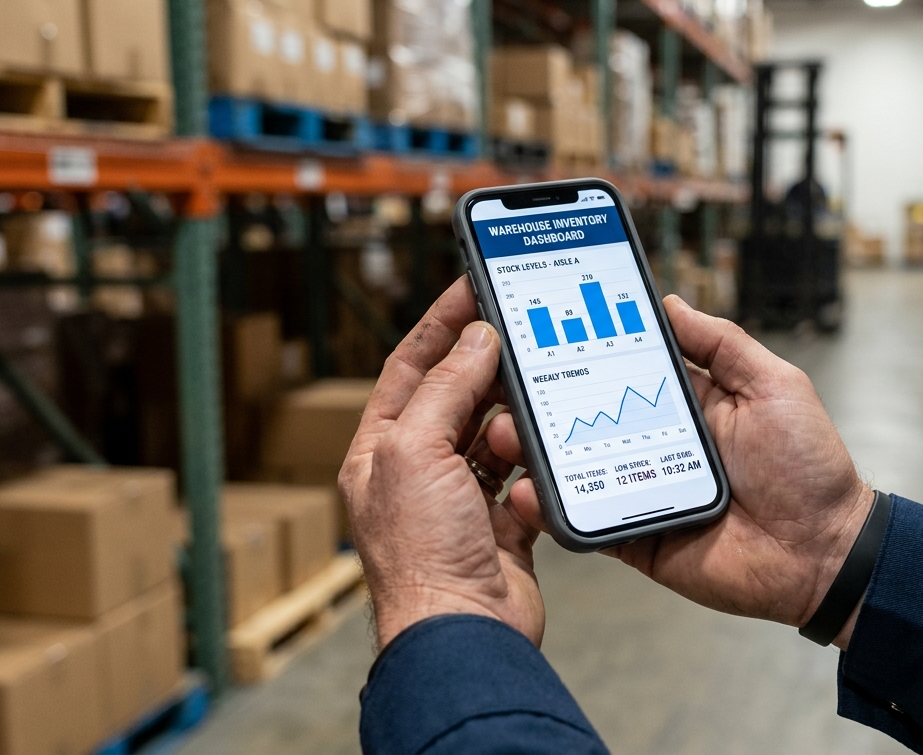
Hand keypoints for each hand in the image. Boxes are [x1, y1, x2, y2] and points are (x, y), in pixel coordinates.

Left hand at [340, 276, 543, 648]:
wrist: (465, 632)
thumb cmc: (422, 555)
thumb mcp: (417, 451)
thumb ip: (447, 389)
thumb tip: (475, 340)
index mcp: (380, 452)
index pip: (409, 370)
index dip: (439, 327)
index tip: (471, 289)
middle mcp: (416, 475)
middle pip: (455, 399)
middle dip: (486, 370)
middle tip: (519, 335)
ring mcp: (460, 502)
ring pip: (494, 438)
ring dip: (514, 424)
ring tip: (530, 407)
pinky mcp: (502, 527)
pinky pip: (524, 480)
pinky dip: (536, 469)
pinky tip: (542, 460)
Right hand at [489, 295, 872, 647]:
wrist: (825, 552)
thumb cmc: (809, 466)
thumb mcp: (774, 384)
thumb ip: (722, 344)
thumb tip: (669, 304)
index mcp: (686, 404)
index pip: (622, 369)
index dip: (585, 350)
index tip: (541, 326)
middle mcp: (656, 444)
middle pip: (585, 416)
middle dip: (542, 398)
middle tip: (501, 378)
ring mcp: (642, 491)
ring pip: (575, 468)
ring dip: (534, 449)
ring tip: (503, 429)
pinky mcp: (636, 538)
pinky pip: (586, 523)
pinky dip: (552, 510)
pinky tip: (526, 489)